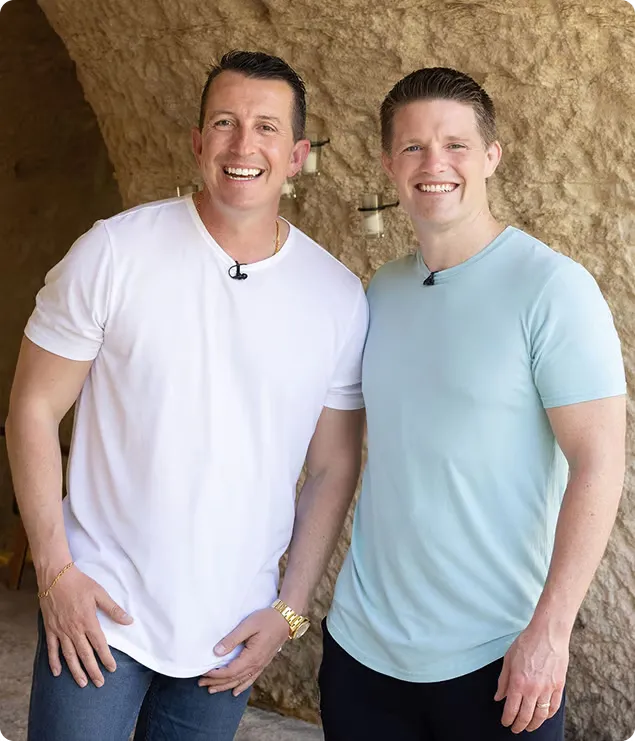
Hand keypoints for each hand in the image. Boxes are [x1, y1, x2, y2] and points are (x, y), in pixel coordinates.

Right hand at [39, 564, 132, 687]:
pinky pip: (52, 649)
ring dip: (76, 670)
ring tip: (82, 683)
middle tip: (99, 683)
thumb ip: (113, 609)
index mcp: (88, 621)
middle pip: (85, 654)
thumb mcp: (100, 594)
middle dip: (93, 670)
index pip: (99, 644)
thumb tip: (129, 620)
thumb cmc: (80, 583)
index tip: (112, 669)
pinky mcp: (50, 629)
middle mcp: (74, 629)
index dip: (106, 658)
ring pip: (69, 655)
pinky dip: (53, 662)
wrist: (55, 577)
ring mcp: (60, 630)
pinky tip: (57, 673)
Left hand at [198, 608, 289, 695]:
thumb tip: (216, 652)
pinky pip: (250, 679)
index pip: (230, 671)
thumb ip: (232, 639)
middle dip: (216, 682)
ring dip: (225, 686)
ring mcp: (260, 665)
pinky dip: (241, 686)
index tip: (203, 673)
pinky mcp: (263, 663)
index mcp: (251, 657)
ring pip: (240, 681)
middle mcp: (256, 665)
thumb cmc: (266, 619)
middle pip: (233, 679)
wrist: (286, 619)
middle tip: (201, 683)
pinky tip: (235, 691)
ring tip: (212, 689)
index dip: (215, 674)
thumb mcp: (248, 625)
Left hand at [494, 624, 568, 732]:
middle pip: (526, 716)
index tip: (505, 722)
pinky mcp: (559, 687)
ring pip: (541, 715)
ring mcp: (548, 689)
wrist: (548, 634)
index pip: (511, 709)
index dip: (507, 719)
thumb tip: (498, 697)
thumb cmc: (526, 643)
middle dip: (519, 725)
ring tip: (529, 727)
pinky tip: (544, 716)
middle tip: (515, 728)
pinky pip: (554, 707)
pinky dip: (548, 715)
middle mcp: (533, 689)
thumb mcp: (508, 659)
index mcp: (518, 682)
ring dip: (534, 724)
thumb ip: (503, 681)